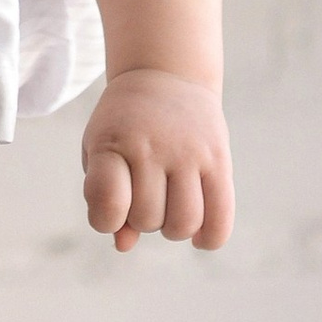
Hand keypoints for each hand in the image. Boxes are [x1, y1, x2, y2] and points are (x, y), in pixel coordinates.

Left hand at [83, 69, 233, 251]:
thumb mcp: (100, 151)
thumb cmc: (123, 126)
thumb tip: (124, 245)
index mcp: (112, 143)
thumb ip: (104, 199)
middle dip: (142, 219)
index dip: (105, 220)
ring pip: (184, 223)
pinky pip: (220, 216)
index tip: (110, 208)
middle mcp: (151, 146)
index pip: (108, 204)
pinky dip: (210, 238)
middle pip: (148, 219)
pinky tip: (199, 237)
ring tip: (169, 208)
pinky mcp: (219, 159)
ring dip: (173, 229)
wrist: (165, 75)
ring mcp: (189, 152)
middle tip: (144, 195)